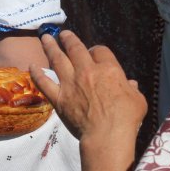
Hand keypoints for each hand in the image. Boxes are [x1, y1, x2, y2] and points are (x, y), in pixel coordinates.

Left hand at [30, 31, 145, 170]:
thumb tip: (131, 84)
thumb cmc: (126, 119)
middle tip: (63, 34)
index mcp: (108, 69)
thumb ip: (132, 90)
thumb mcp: (138, 101)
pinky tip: (31, 66)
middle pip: (75, 48)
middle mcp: (87, 71)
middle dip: (69, 39)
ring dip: (50, 47)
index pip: (100, 51)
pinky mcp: (59, 98)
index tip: (94, 52)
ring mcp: (71, 83)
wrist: (106, 135)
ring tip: (45, 38)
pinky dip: (37, 74)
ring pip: (58, 59)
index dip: (96, 50)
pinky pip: (44, 83)